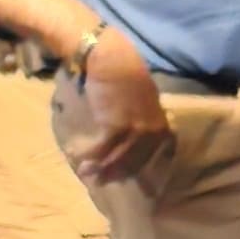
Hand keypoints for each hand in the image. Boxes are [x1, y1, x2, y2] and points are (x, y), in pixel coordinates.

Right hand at [59, 30, 173, 188]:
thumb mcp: (142, 93)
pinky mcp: (115, 125)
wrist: (109, 56)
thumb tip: (135, 129)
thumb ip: (143, 112)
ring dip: (102, 168)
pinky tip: (79, 159)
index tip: (138, 180)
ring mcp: (135, 128)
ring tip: (87, 175)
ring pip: (120, 157)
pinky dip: (91, 155)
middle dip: (121, 173)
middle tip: (106, 182)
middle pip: (138, 159)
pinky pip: (103, 147)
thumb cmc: (122, 69)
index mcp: (160, 119)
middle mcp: (152, 127)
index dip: (147, 167)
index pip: (159, 151)